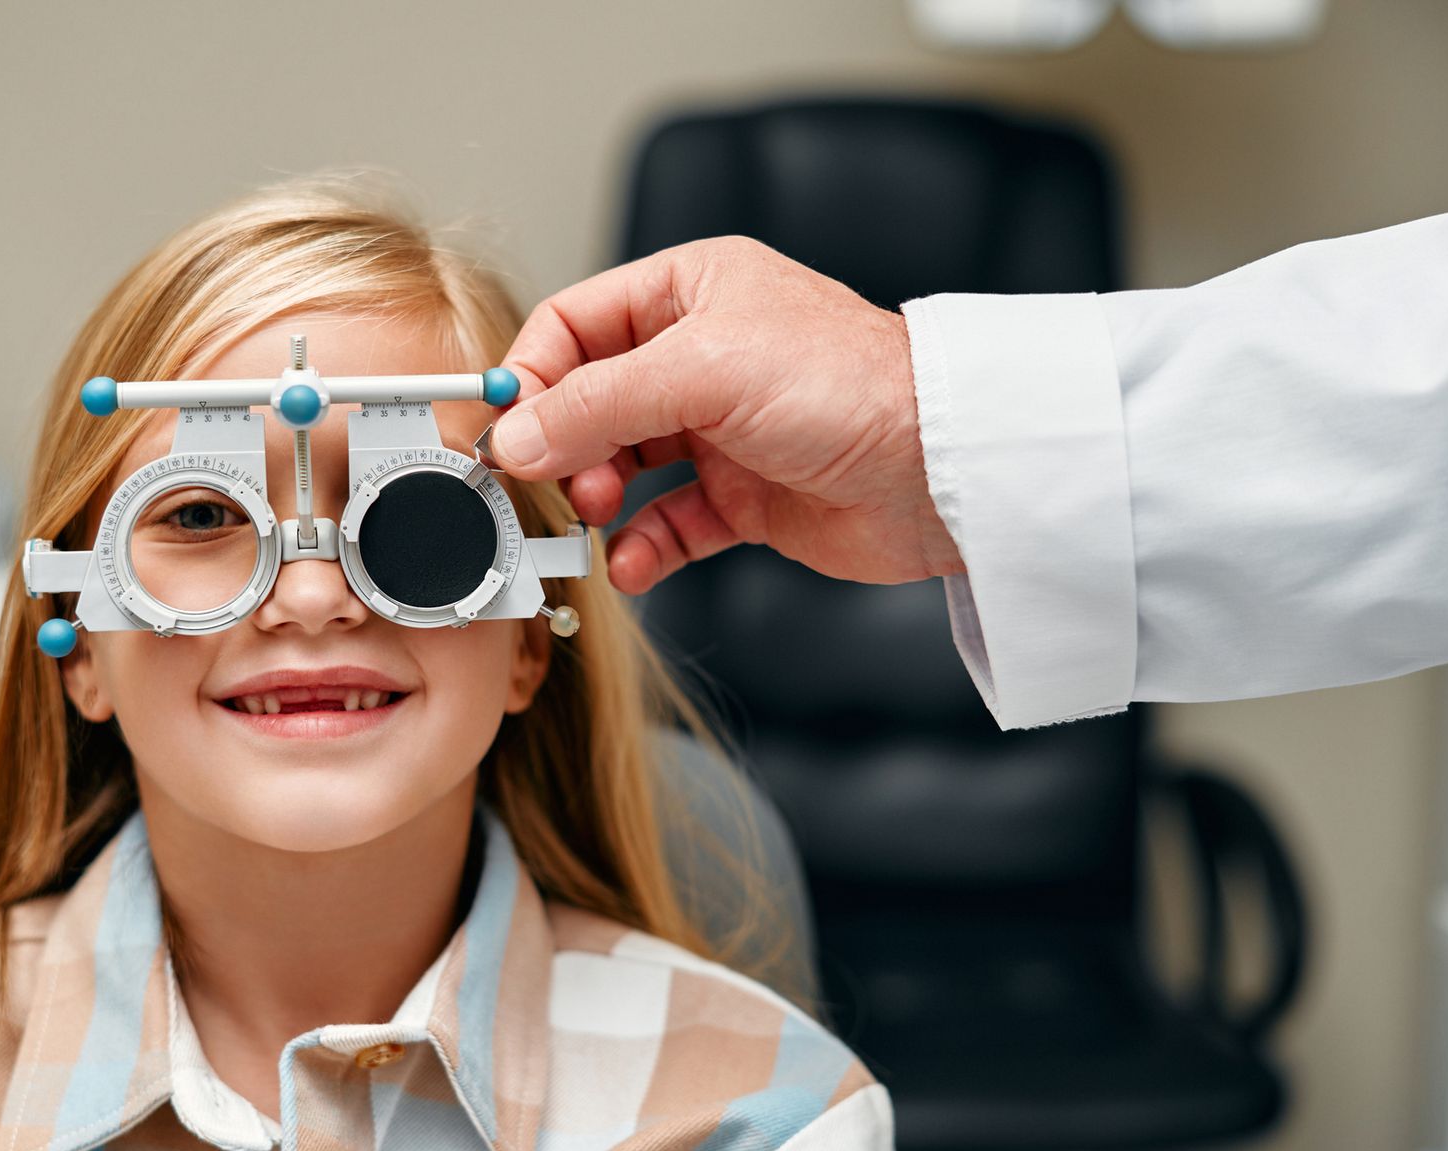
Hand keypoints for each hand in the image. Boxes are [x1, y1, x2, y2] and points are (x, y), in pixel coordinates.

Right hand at [491, 235, 962, 592]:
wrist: (944, 470)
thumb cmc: (852, 386)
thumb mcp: (706, 371)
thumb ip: (599, 405)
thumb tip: (518, 436)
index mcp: (690, 292)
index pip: (572, 325)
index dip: (530, 376)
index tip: (503, 430)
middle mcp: (700, 357)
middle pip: (588, 403)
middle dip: (563, 448)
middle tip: (553, 484)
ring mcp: (720, 431)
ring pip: (621, 468)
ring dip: (596, 500)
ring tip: (596, 519)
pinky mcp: (743, 498)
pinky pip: (667, 526)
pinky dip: (642, 548)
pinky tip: (632, 563)